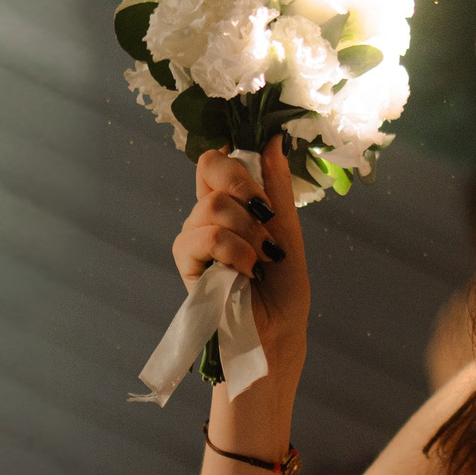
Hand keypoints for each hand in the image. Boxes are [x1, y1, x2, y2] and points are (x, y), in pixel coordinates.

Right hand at [172, 135, 310, 381]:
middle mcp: (209, 216)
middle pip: (210, 165)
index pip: (219, 160)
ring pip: (213, 206)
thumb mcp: (289, 233)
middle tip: (266, 219)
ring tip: (261, 262)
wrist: (276, 337)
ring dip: (248, 234)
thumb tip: (273, 137)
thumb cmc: (284, 292)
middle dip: (246, 187)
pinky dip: (233, 252)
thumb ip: (278, 188)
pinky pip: (203, 237)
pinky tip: (245, 273)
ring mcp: (195, 238)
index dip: (239, 160)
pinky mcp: (186, 263)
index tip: (264, 185)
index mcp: (233, 205)